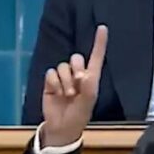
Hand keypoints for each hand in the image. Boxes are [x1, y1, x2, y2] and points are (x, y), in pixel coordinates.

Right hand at [41, 25, 107, 146]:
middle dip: (76, 70)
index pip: (96, 57)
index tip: (102, 27)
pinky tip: (56, 93)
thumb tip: (85, 74)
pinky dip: (54, 83)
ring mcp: (64, 78)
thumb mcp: (87, 103)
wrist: (61, 127)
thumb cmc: (78, 116)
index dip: (99, 43)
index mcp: (91, 78)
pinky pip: (51, 73)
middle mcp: (78, 75)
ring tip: (68, 95)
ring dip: (65, 81)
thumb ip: (88, 88)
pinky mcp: (51, 82)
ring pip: (63, 66)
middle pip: (76, 58)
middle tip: (77, 86)